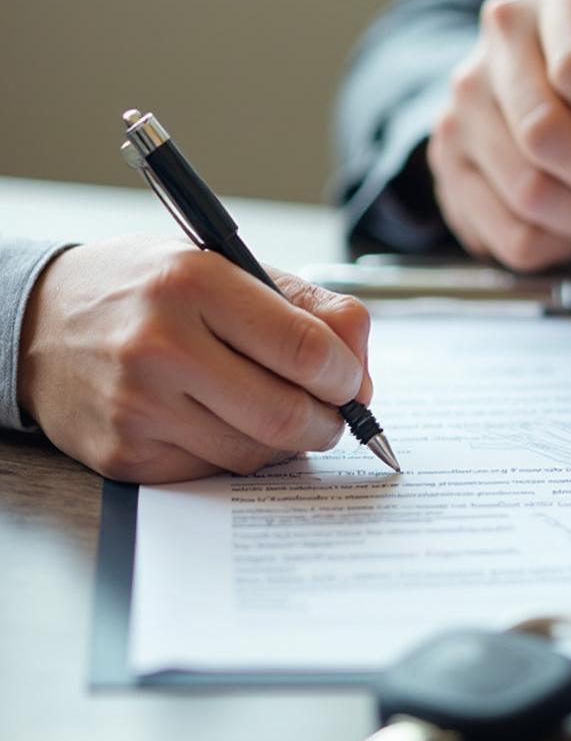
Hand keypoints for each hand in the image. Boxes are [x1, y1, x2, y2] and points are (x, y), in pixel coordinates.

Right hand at [17, 235, 371, 483]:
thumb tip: (360, 372)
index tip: (350, 382)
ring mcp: (138, 407)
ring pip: (258, 453)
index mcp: (194, 283)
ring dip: (288, 442)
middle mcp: (160, 346)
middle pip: (288, 414)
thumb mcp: (224, 267)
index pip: (306, 349)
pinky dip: (240, 455)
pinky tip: (224, 423)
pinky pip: (217, 473)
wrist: (39, 323)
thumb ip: (305, 307)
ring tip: (276, 410)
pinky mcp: (125, 456)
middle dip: (330, 422)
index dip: (347, 376)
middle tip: (332, 412)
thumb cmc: (148, 291)